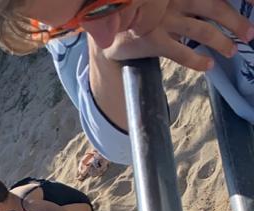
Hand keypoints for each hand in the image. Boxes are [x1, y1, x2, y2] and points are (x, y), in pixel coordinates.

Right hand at [103, 0, 253, 70]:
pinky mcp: (153, 39)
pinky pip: (181, 52)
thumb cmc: (144, 12)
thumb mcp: (165, 0)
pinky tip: (208, 65)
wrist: (109, 29)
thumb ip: (189, 2)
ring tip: (231, 51)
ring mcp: (162, 18)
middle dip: (235, 21)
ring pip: (201, 30)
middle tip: (249, 33)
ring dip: (221, 42)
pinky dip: (197, 60)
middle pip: (214, 6)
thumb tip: (218, 10)